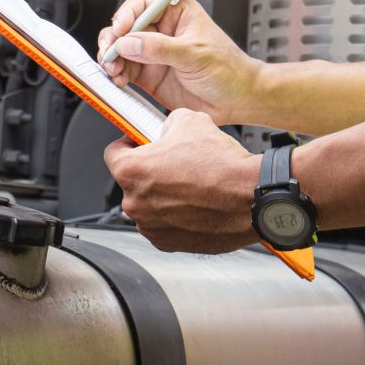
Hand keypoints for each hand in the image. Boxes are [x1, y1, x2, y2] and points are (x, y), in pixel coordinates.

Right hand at [96, 0, 261, 124]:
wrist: (238, 100)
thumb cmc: (228, 70)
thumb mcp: (194, 53)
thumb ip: (160, 48)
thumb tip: (129, 43)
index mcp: (176, 14)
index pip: (141, 7)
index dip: (126, 17)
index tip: (119, 31)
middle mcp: (162, 32)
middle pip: (125, 30)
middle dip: (113, 41)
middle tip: (109, 54)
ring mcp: (154, 55)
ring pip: (122, 52)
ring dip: (112, 60)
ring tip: (113, 71)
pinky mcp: (150, 76)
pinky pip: (126, 72)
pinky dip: (117, 76)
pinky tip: (118, 80)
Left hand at [103, 108, 261, 253]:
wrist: (252, 198)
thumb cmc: (223, 165)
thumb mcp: (191, 121)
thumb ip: (167, 124)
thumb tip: (165, 129)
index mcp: (132, 171)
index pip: (112, 154)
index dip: (128, 144)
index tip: (138, 144)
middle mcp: (135, 202)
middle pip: (132, 182)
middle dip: (149, 172)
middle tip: (174, 164)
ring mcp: (150, 226)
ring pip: (148, 205)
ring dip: (162, 196)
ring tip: (190, 185)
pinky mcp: (167, 243)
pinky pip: (163, 225)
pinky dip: (174, 216)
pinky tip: (195, 203)